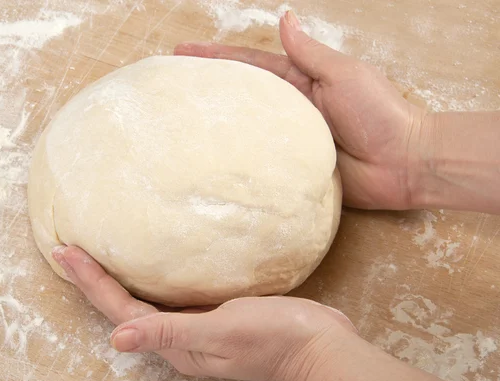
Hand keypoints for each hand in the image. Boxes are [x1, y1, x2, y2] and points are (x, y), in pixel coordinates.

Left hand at [52, 245, 357, 380]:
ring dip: (116, 279)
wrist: (318, 343)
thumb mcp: (220, 333)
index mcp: (175, 343)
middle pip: (123, 306)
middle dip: (94, 279)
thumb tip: (116, 341)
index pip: (120, 311)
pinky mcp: (213, 315)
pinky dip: (150, 278)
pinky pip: (169, 295)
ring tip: (95, 255)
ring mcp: (196, 326)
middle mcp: (178, 337)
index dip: (91, 282)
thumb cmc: (273, 337)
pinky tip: (150, 263)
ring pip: (144, 301)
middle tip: (68, 248)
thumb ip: (169, 332)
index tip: (66, 251)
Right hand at [175, 11, 427, 209]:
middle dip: (208, 88)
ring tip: (180, 122)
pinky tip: (214, 161)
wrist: (403, 163)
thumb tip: (285, 17)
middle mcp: (291, 109)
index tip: (183, 53)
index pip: (251, 64)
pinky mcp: (293, 169)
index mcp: (301, 81)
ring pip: (247, 131)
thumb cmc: (378, 113)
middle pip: (242, 96)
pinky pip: (262, 163)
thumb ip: (309, 52)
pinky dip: (240, 160)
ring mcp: (290, 140)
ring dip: (217, 125)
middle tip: (170, 86)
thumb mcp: (342, 74)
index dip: (217, 57)